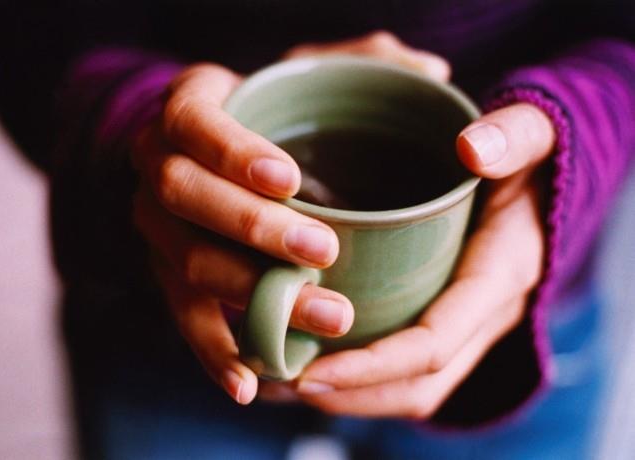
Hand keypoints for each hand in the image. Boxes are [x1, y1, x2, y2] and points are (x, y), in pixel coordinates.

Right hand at [131, 31, 450, 404]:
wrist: (212, 158)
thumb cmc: (271, 116)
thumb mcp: (307, 74)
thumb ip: (363, 62)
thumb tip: (432, 71)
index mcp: (186, 109)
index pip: (195, 125)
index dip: (234, 153)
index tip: (290, 179)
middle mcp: (158, 167)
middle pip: (184, 197)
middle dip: (252, 227)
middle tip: (323, 250)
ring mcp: (158, 228)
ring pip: (188, 264)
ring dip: (249, 295)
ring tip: (325, 317)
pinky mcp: (168, 275)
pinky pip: (184, 317)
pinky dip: (216, 352)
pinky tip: (254, 384)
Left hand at [262, 103, 554, 417]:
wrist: (546, 180)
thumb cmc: (529, 156)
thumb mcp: (532, 134)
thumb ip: (512, 136)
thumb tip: (473, 149)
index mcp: (501, 276)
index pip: (433, 343)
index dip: (372, 365)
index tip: (310, 371)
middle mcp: (489, 315)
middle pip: (420, 382)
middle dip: (352, 393)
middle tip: (280, 384)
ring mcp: (473, 324)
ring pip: (418, 387)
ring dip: (356, 397)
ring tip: (289, 386)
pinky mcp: (455, 320)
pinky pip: (416, 371)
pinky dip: (369, 381)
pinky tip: (319, 365)